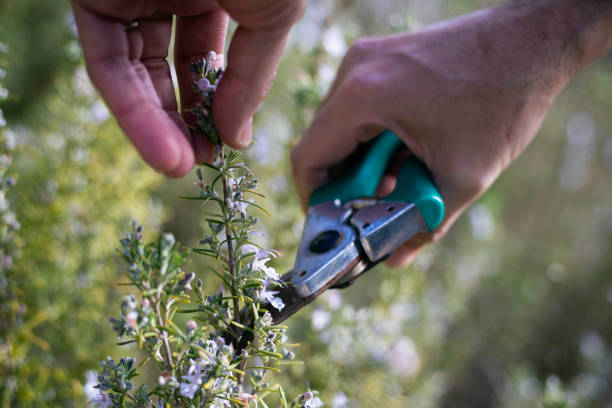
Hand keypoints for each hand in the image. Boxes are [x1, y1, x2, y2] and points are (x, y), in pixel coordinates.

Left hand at [71, 0, 305, 175]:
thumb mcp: (274, 17)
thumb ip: (252, 79)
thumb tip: (236, 139)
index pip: (207, 60)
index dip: (216, 105)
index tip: (225, 146)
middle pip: (167, 70)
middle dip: (182, 121)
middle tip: (197, 162)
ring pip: (135, 72)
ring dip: (155, 125)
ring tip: (179, 165)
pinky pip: (107, 61)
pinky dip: (131, 108)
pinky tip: (160, 148)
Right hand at [291, 1, 611, 265]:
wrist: (535, 41)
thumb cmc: (504, 101)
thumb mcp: (463, 177)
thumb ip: (422, 224)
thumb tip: (393, 258)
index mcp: (365, 96)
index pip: (308, 158)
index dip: (314, 200)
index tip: (333, 223)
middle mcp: (356, 70)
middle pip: (322, 143)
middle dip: (345, 183)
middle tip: (377, 206)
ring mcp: (368, 59)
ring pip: (340, 126)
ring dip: (362, 161)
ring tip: (400, 177)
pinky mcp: (383, 57)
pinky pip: (359, 107)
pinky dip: (373, 137)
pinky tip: (407, 150)